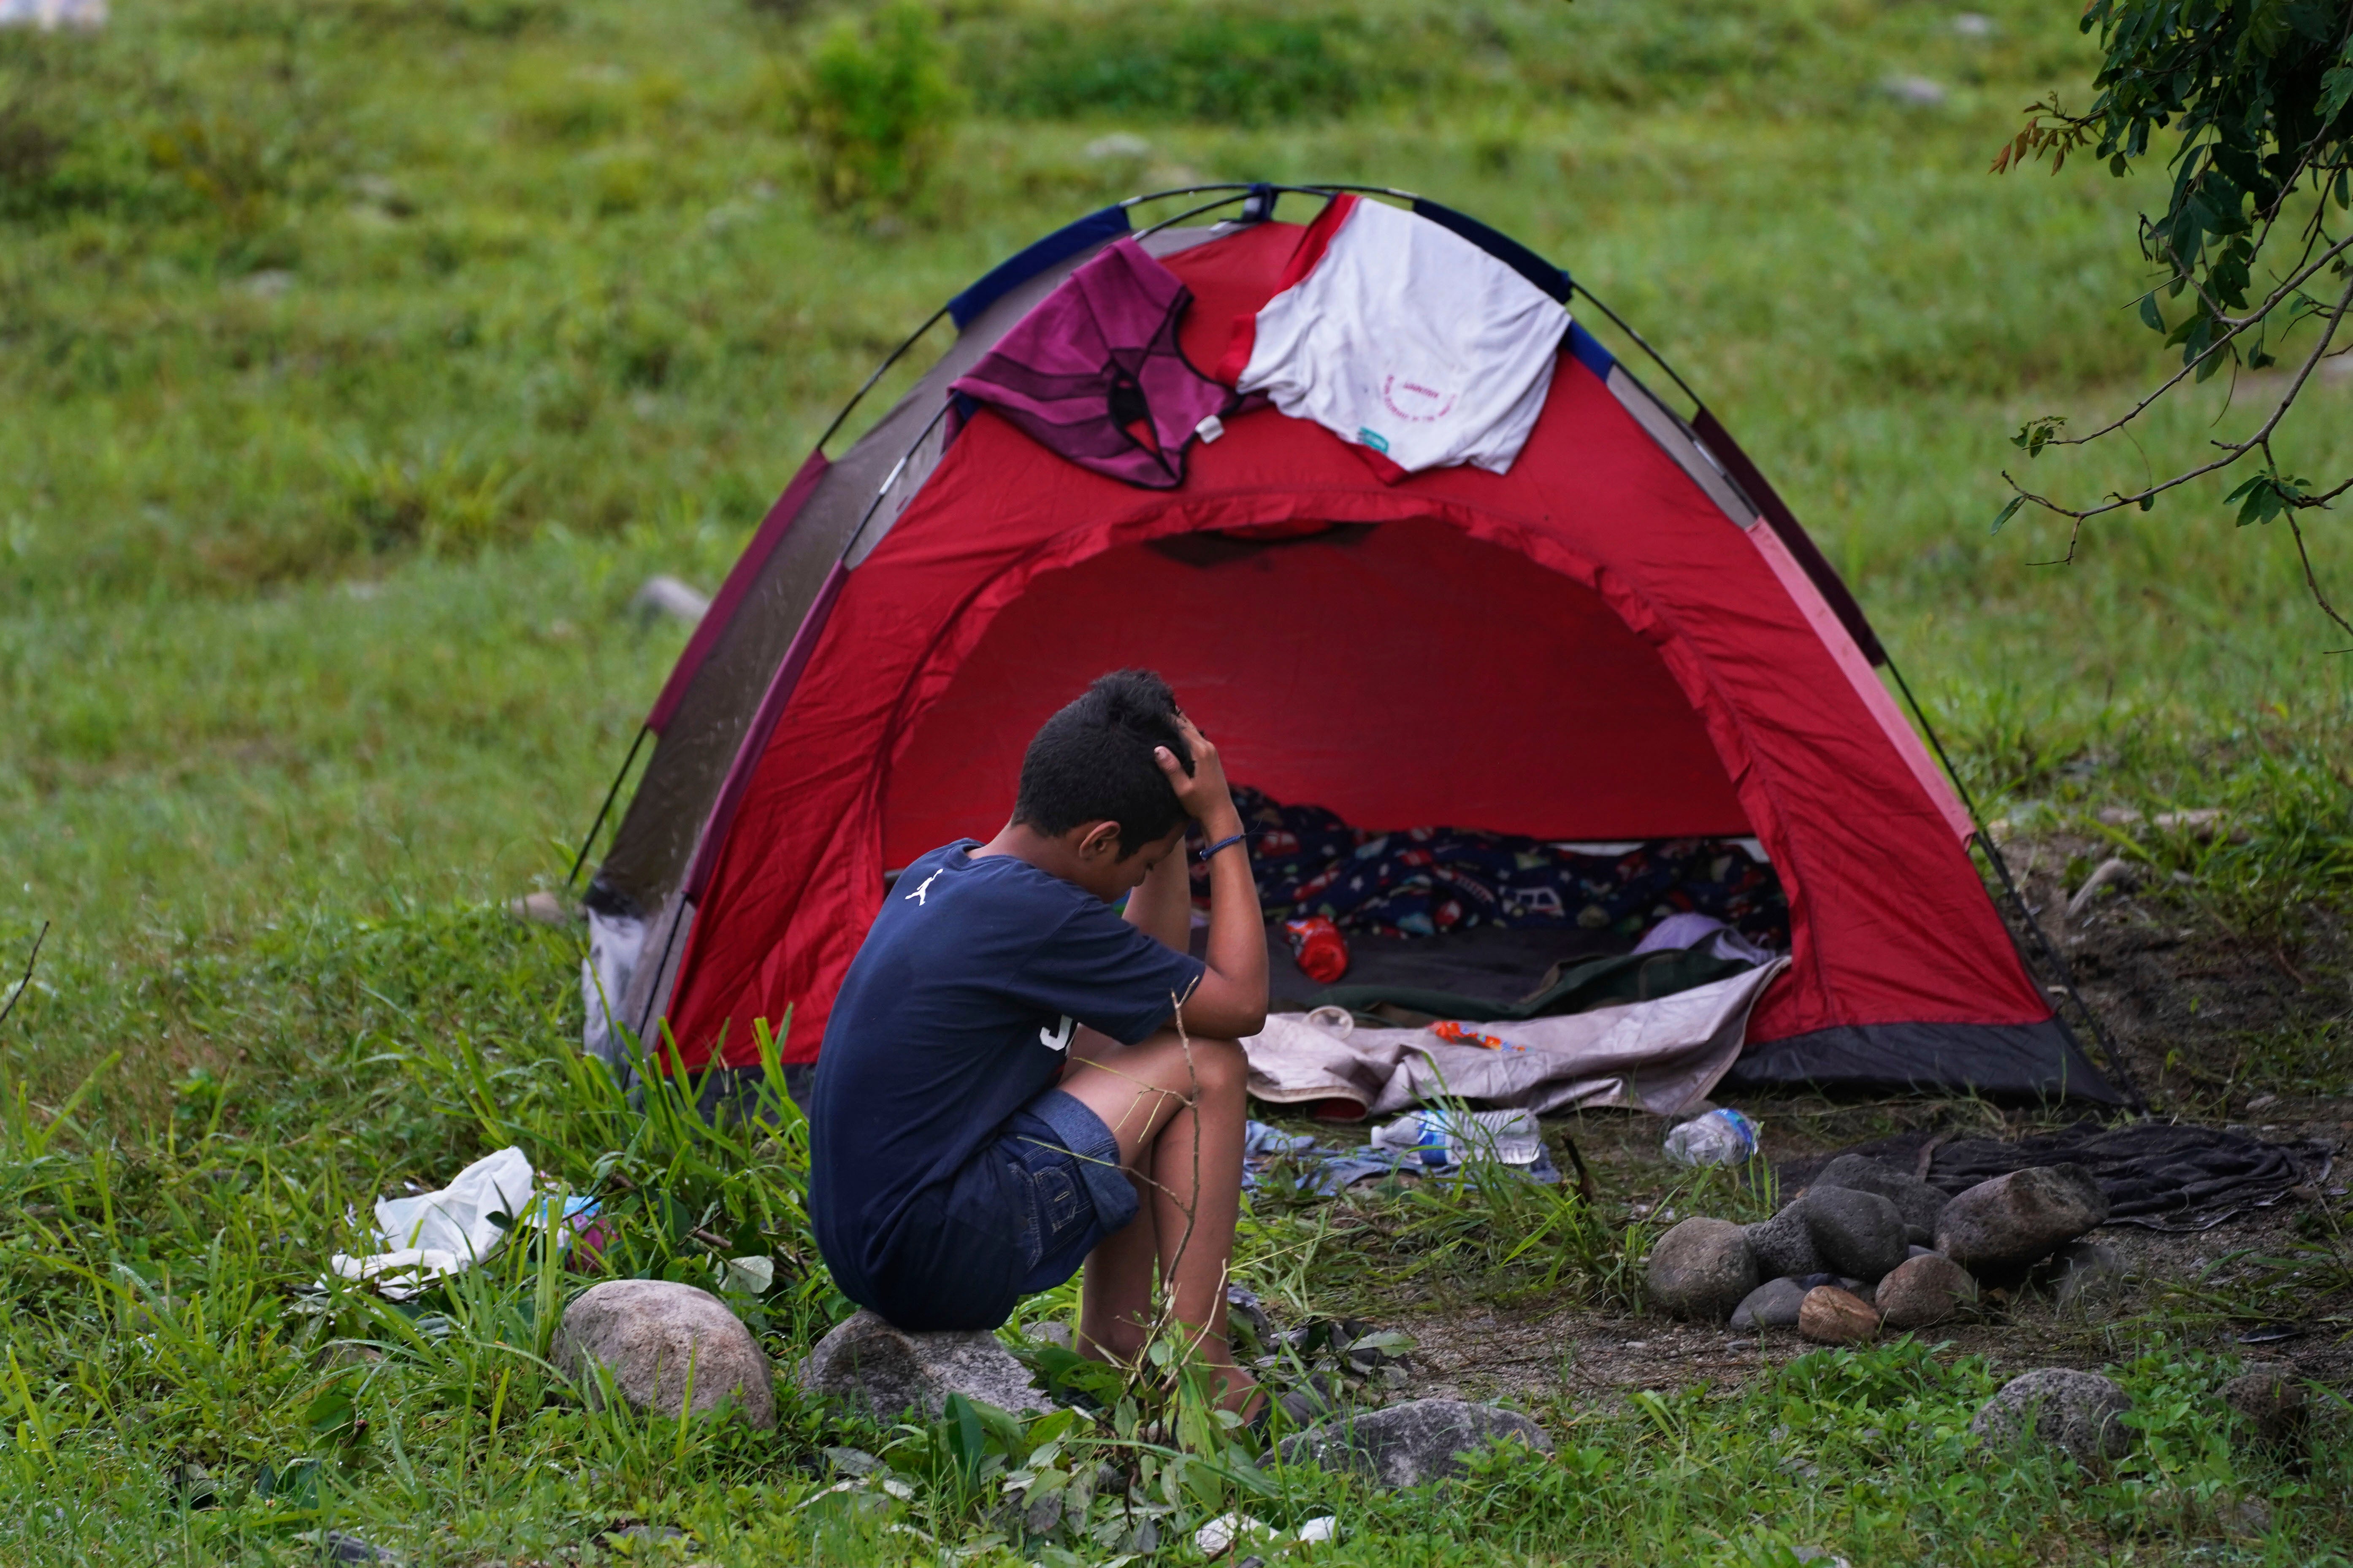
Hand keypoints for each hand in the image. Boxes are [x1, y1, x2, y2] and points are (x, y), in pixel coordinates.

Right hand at [1154, 715, 1236, 831]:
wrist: (1220, 814)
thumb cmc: (1201, 804)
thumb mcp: (1183, 789)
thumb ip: (1171, 768)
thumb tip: (1158, 748)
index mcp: (1201, 752)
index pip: (1182, 727)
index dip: (1168, 717)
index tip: (1153, 708)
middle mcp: (1208, 748)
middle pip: (1188, 726)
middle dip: (1173, 717)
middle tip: (1155, 708)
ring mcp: (1211, 752)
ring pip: (1192, 732)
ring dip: (1178, 725)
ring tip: (1161, 717)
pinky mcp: (1211, 758)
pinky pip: (1195, 740)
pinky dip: (1184, 735)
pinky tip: (1173, 736)